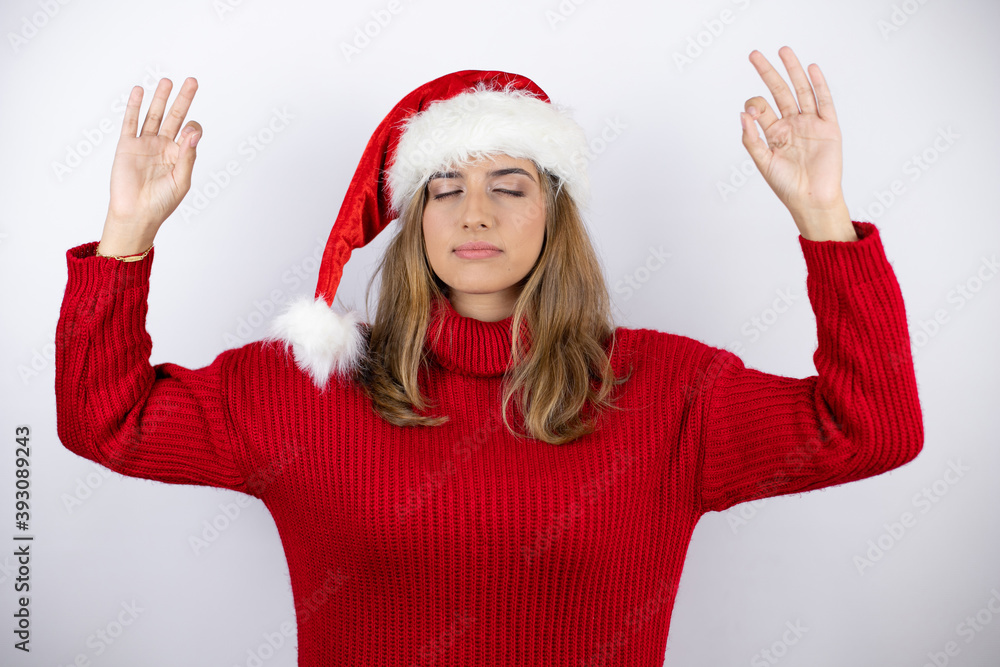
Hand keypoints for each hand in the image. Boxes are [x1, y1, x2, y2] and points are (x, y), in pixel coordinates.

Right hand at [100, 77, 201, 252]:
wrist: (136, 214)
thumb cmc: (161, 202)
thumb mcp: (181, 180)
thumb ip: (187, 156)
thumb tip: (192, 133)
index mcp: (179, 155)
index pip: (190, 133)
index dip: (192, 129)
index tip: (188, 134)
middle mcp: (163, 146)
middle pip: (175, 117)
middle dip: (183, 99)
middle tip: (192, 81)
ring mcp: (145, 144)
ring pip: (154, 115)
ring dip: (160, 98)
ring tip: (167, 81)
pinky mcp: (127, 145)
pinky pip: (131, 122)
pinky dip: (134, 106)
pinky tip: (139, 91)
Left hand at [740, 47, 853, 240]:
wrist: (811, 199)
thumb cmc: (786, 185)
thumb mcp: (762, 162)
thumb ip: (751, 138)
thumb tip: (742, 114)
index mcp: (774, 133)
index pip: (761, 108)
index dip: (754, 105)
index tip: (752, 111)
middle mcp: (792, 124)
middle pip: (779, 92)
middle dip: (768, 73)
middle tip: (754, 54)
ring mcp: (810, 124)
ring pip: (801, 91)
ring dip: (793, 71)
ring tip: (784, 51)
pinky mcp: (828, 127)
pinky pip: (824, 102)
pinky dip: (819, 85)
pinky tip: (812, 69)